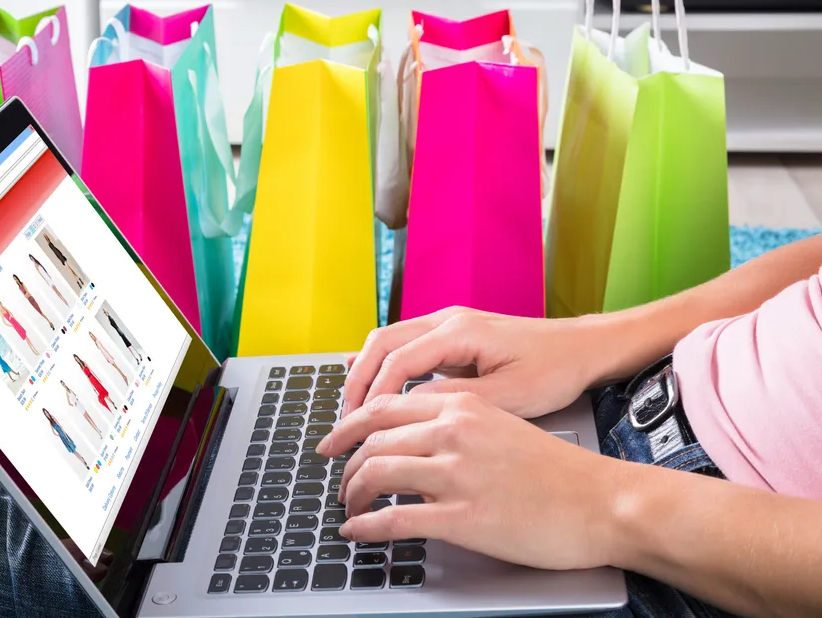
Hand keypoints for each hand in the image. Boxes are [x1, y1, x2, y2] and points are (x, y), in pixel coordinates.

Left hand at [317, 391, 623, 570]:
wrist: (604, 502)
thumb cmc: (558, 471)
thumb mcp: (500, 425)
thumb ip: (454, 425)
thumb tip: (413, 440)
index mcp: (462, 405)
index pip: (383, 406)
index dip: (349, 426)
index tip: (335, 441)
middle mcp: (453, 432)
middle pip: (371, 440)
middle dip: (345, 464)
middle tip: (337, 480)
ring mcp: (456, 474)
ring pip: (375, 474)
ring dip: (351, 494)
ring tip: (348, 508)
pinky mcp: (463, 516)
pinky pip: (393, 519)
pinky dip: (365, 527)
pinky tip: (356, 533)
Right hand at [343, 307, 613, 418]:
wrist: (583, 348)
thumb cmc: (556, 370)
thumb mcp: (509, 397)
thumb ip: (456, 401)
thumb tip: (410, 409)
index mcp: (460, 331)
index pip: (397, 360)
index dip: (374, 394)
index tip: (362, 426)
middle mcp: (448, 320)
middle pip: (381, 343)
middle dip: (357, 381)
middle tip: (344, 420)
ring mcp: (448, 324)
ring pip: (387, 341)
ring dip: (366, 373)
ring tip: (353, 410)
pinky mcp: (452, 336)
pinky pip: (403, 345)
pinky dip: (381, 365)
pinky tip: (367, 382)